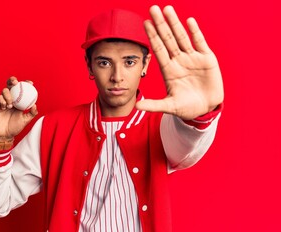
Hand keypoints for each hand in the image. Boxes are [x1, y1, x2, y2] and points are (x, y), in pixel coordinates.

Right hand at [0, 76, 37, 139]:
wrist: (5, 134)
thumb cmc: (16, 127)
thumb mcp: (26, 120)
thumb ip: (32, 113)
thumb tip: (35, 105)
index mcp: (19, 101)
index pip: (22, 89)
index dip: (26, 84)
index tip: (31, 83)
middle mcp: (11, 99)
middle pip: (11, 85)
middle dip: (13, 80)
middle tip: (16, 83)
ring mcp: (3, 101)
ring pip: (5, 90)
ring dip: (8, 95)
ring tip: (11, 105)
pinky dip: (2, 101)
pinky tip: (5, 107)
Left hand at [136, 5, 223, 119]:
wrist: (206, 109)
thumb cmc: (186, 108)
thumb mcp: (169, 106)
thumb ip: (154, 105)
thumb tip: (136, 106)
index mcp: (169, 70)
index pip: (158, 49)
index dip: (152, 36)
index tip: (145, 23)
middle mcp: (179, 61)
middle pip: (168, 39)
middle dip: (161, 24)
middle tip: (153, 9)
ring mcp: (193, 58)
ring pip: (182, 37)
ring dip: (175, 24)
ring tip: (168, 9)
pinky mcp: (207, 59)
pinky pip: (200, 42)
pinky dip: (195, 32)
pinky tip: (189, 21)